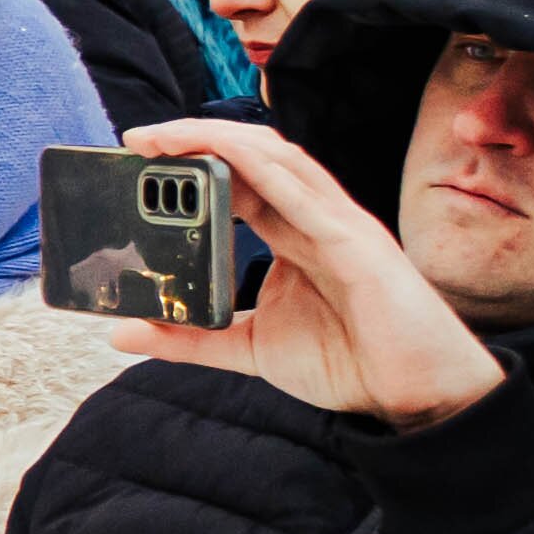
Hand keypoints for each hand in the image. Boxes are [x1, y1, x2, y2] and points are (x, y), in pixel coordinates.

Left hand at [104, 119, 499, 428]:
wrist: (412, 396)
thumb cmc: (347, 362)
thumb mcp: (248, 347)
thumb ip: (188, 338)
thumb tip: (120, 333)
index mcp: (291, 234)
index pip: (237, 179)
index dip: (190, 160)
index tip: (135, 159)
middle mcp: (314, 219)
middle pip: (253, 156)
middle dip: (196, 138)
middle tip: (136, 140)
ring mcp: (339, 225)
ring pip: (278, 160)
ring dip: (220, 140)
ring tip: (165, 137)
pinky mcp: (358, 243)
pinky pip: (308, 195)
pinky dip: (265, 170)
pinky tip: (228, 156)